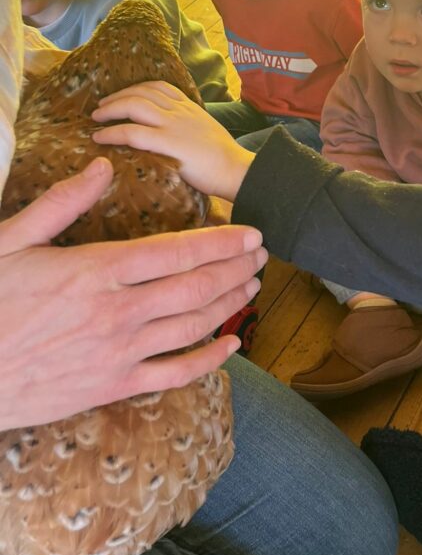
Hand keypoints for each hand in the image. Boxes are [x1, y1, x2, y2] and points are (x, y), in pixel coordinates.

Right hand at [0, 157, 266, 429]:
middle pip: (196, 286)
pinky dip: (209, 360)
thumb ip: (60, 203)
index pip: (176, 251)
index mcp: (95, 270)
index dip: (222, 241)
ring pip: (194, 326)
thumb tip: (103, 167)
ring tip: (252, 286)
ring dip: (230, 304)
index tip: (251, 232)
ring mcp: (119, 353)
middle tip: (263, 255)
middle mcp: (117, 311)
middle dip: (236, 268)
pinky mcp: (113, 387)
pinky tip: (231, 345)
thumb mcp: (8, 242)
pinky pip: (175, 374)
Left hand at [91, 81, 252, 201]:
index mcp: (189, 107)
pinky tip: (100, 137)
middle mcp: (179, 111)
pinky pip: (132, 133)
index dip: (136, 88)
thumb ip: (188, 126)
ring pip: (133, 106)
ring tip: (96, 118)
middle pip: (141, 92)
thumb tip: (173, 133)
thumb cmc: (225, 158)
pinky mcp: (168, 143)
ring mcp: (173, 125)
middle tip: (101, 106)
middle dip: (117, 96)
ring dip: (109, 109)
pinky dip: (112, 132)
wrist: (238, 170)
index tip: (122, 95)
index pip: (159, 86)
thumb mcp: (206, 131)